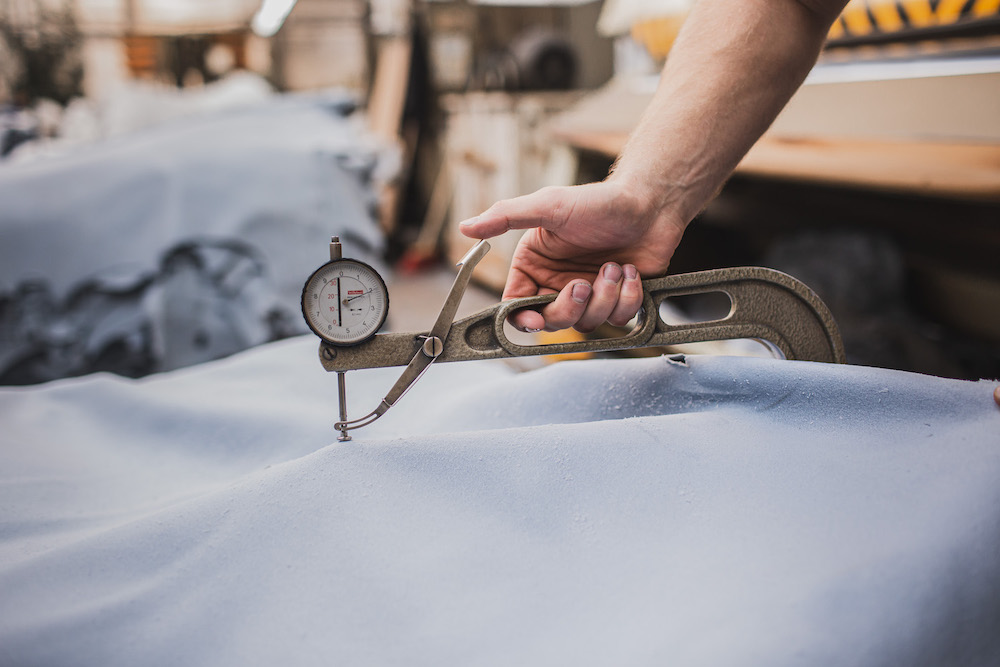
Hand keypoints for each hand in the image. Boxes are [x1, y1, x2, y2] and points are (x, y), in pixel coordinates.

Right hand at [459, 179, 686, 332]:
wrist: (649, 203)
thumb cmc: (598, 202)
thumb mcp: (548, 205)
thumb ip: (505, 217)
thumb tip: (465, 227)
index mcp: (535, 266)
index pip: (517, 305)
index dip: (523, 318)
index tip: (535, 318)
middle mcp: (558, 283)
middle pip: (552, 321)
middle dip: (570, 307)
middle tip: (584, 282)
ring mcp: (589, 294)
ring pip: (587, 323)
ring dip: (604, 298)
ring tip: (615, 267)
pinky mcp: (617, 300)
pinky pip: (618, 320)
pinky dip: (626, 299)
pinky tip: (631, 272)